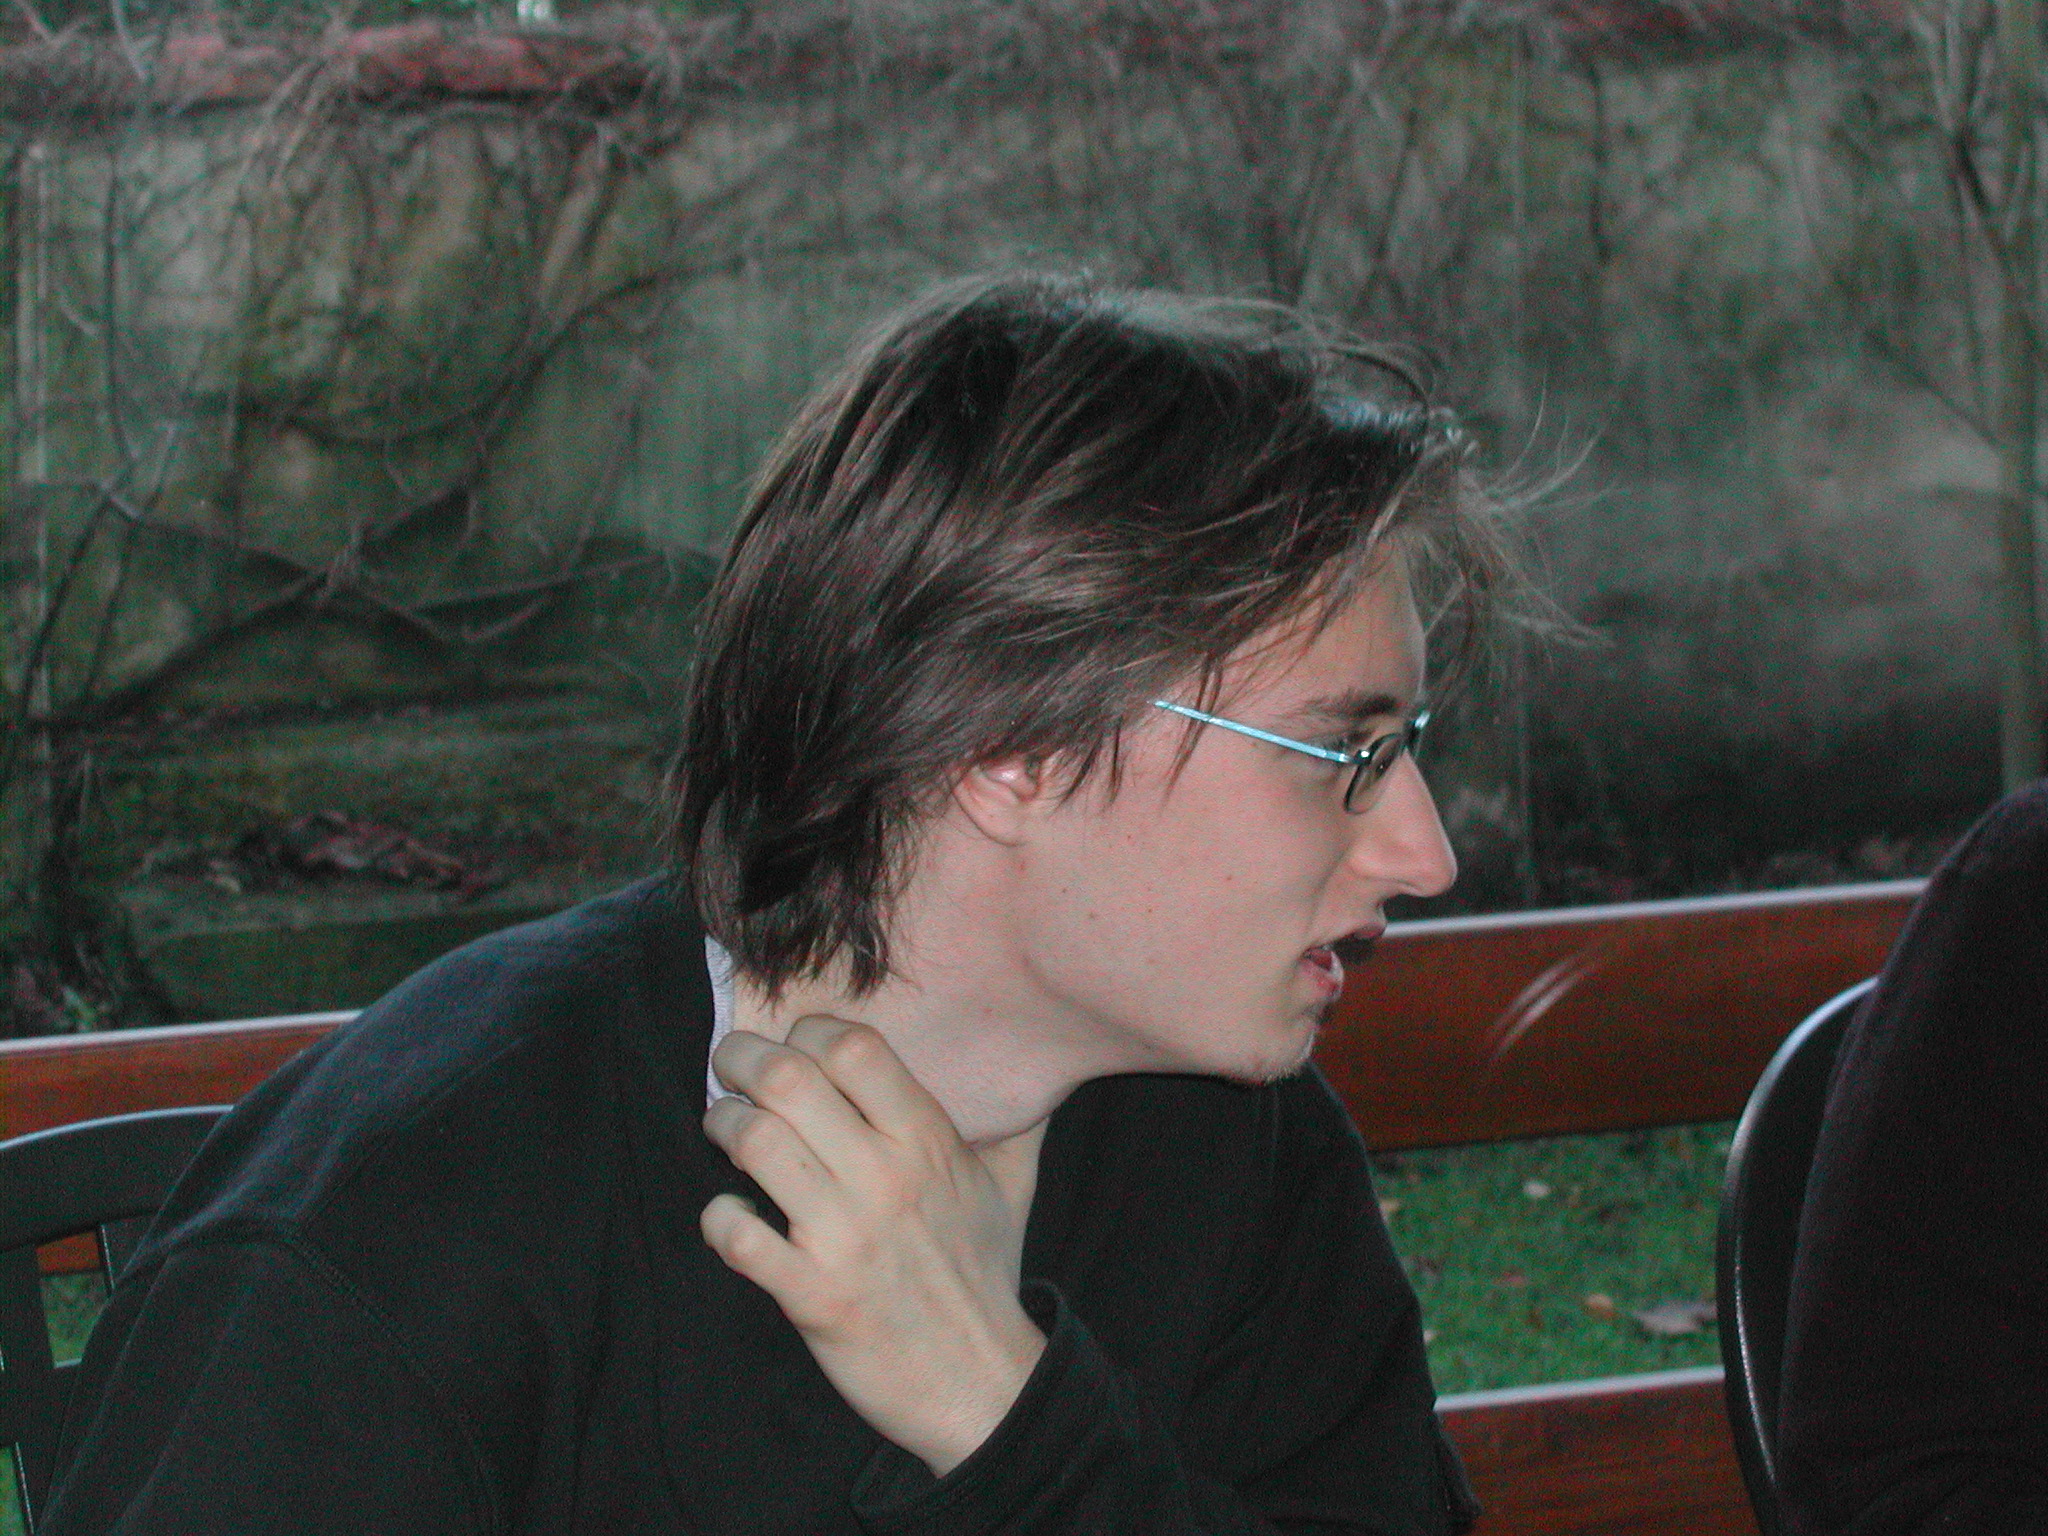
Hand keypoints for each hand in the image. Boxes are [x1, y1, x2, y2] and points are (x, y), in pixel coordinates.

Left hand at [700, 1016, 1047, 1474]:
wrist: (981, 1383)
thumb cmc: (986, 1273)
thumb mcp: (1011, 1184)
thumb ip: (1016, 1120)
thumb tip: (1037, 1070)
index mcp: (927, 1140)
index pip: (853, 1046)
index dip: (806, 1033)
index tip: (792, 1047)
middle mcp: (886, 1177)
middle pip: (789, 1079)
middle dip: (741, 1061)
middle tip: (730, 1069)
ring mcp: (846, 1237)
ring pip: (754, 1142)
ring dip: (723, 1126)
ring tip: (724, 1130)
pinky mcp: (813, 1295)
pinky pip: (737, 1235)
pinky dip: (719, 1217)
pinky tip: (731, 1216)